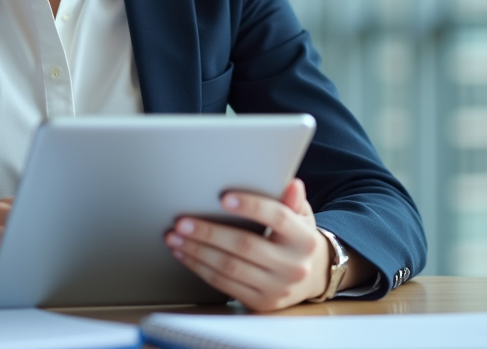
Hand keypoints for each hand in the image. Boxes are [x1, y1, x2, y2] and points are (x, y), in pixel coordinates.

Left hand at [165, 179, 328, 310]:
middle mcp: (293, 266)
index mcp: (304, 239)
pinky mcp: (260, 302)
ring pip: (229, 267)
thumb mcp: (301, 218)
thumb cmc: (296, 239)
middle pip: (245, 245)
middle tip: (182, 222)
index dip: (251, 206)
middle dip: (209, 233)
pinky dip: (200, 268)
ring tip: (175, 238)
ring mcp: (277, 288)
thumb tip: (292, 184)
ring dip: (197, 251)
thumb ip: (292, 201)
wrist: (311, 278)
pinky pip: (224, 284)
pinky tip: (185, 255)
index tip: (224, 198)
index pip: (278, 217)